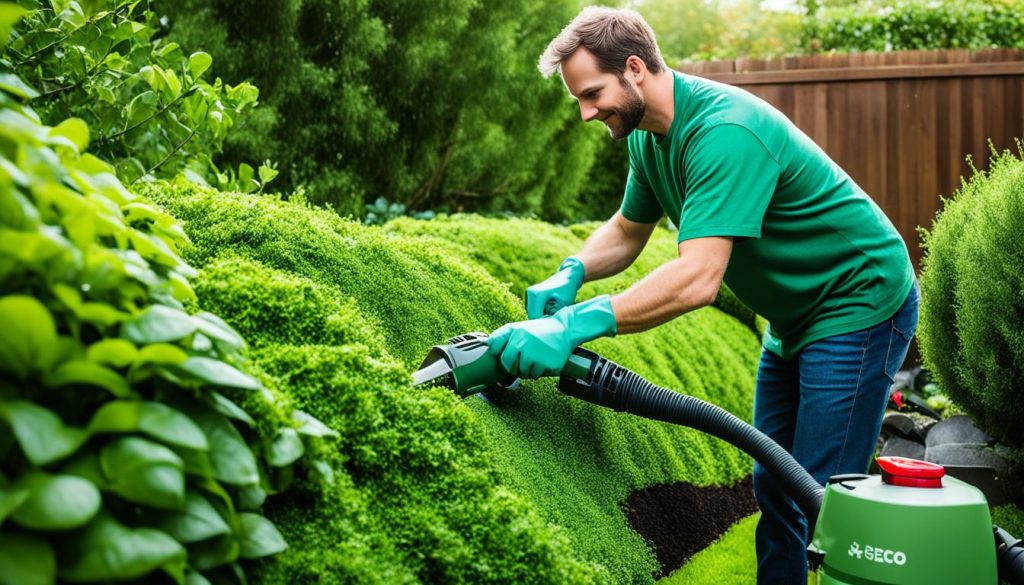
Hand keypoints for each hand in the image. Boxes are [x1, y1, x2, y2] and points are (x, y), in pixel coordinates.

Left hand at [487, 295, 616, 378]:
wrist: (566, 329)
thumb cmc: (539, 330)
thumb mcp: (518, 327)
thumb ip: (501, 336)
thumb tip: (487, 345)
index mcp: (515, 335)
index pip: (503, 359)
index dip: (508, 361)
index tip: (516, 357)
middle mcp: (524, 345)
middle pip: (513, 369)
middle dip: (518, 367)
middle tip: (528, 358)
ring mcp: (536, 356)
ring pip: (525, 374)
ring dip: (530, 370)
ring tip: (538, 357)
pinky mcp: (548, 364)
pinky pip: (538, 375)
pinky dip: (541, 371)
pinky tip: (546, 359)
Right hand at [525, 257, 585, 318]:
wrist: (568, 275)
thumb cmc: (567, 289)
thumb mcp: (563, 304)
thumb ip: (553, 315)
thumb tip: (546, 325)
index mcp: (536, 295)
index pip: (535, 317)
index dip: (543, 324)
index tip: (553, 324)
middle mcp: (530, 293)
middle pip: (532, 315)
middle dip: (541, 320)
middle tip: (554, 320)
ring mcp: (529, 293)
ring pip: (532, 312)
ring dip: (541, 315)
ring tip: (553, 312)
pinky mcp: (531, 294)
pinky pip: (533, 308)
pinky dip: (540, 311)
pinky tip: (550, 308)